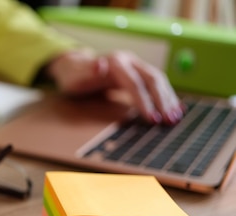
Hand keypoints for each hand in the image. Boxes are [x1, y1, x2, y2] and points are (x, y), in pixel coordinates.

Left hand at [46, 50, 183, 124]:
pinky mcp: (138, 73)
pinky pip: (156, 83)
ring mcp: (135, 65)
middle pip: (151, 79)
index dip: (144, 101)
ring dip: (168, 99)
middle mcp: (129, 61)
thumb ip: (87, 73)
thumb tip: (99, 65)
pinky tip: (175, 108)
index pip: (134, 83)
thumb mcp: (74, 76)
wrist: (74, 67)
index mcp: (115, 62)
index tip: (152, 119)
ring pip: (157, 80)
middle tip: (168, 121)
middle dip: (162, 101)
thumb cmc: (73, 76)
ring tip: (175, 118)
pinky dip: (166, 95)